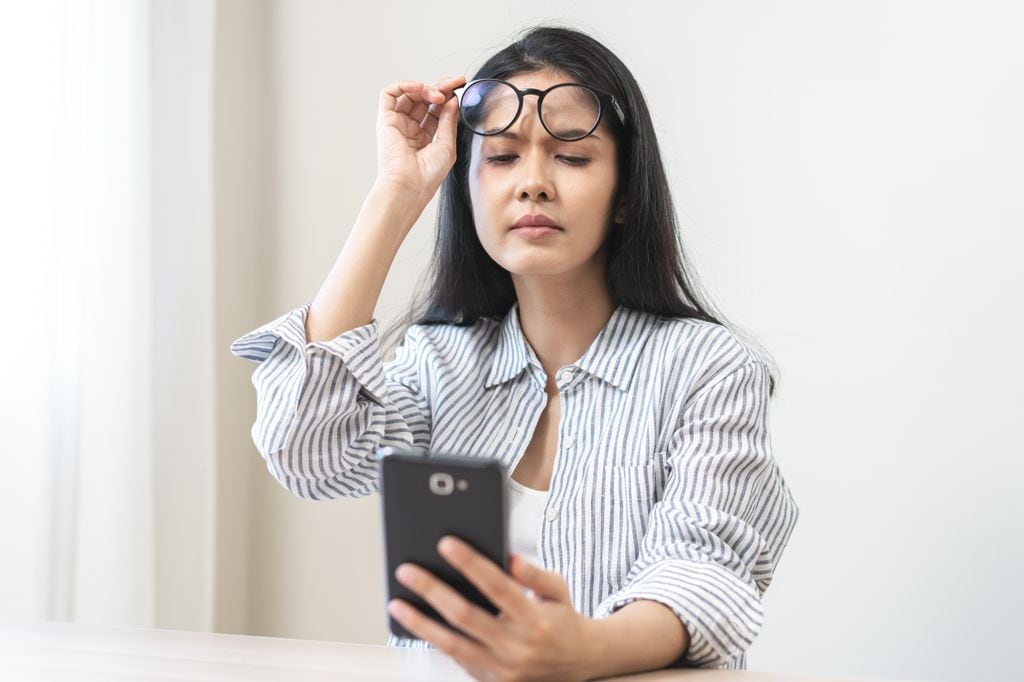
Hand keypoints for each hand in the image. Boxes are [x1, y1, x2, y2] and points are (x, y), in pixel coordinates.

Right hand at [374, 75, 466, 206]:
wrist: (409, 186)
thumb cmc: (427, 175)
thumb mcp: (447, 144)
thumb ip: (449, 120)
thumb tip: (452, 98)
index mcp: (424, 138)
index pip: (436, 110)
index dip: (448, 96)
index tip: (461, 85)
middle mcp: (409, 129)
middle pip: (424, 99)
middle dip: (440, 87)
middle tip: (454, 83)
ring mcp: (397, 124)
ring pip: (409, 94)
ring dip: (426, 88)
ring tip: (438, 94)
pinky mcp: (385, 121)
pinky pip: (389, 94)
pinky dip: (404, 85)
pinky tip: (419, 88)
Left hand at [389, 536, 600, 680]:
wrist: (577, 665)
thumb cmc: (562, 620)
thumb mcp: (558, 591)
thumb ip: (534, 574)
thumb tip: (509, 558)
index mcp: (534, 619)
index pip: (496, 586)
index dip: (470, 563)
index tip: (446, 544)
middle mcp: (516, 647)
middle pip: (465, 615)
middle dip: (432, 590)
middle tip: (407, 571)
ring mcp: (502, 669)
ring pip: (452, 644)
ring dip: (420, 623)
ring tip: (398, 604)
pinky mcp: (491, 681)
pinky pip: (457, 659)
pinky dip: (434, 641)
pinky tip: (416, 624)